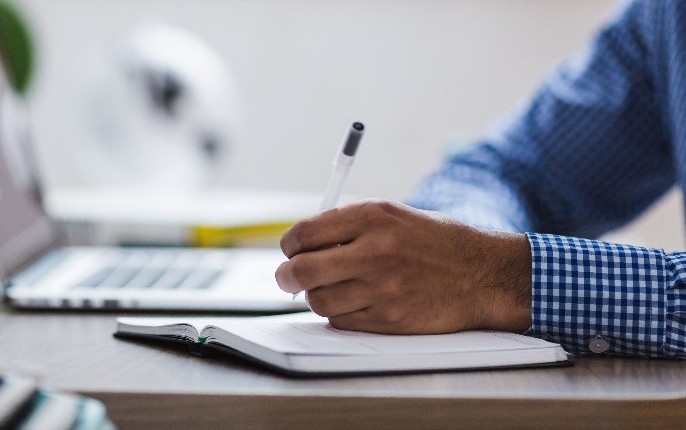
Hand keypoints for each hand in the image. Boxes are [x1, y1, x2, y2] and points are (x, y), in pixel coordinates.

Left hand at [276, 200, 531, 333]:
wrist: (483, 274)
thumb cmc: (437, 242)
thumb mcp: (394, 216)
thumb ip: (349, 225)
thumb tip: (302, 244)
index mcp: (373, 217)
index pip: (304, 233)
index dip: (289, 245)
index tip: (290, 250)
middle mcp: (374, 251)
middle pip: (301, 270)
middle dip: (286, 276)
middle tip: (288, 278)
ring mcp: (381, 289)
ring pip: (317, 301)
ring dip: (316, 296)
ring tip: (331, 288)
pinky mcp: (389, 319)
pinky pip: (341, 321)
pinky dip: (339, 314)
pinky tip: (355, 302)